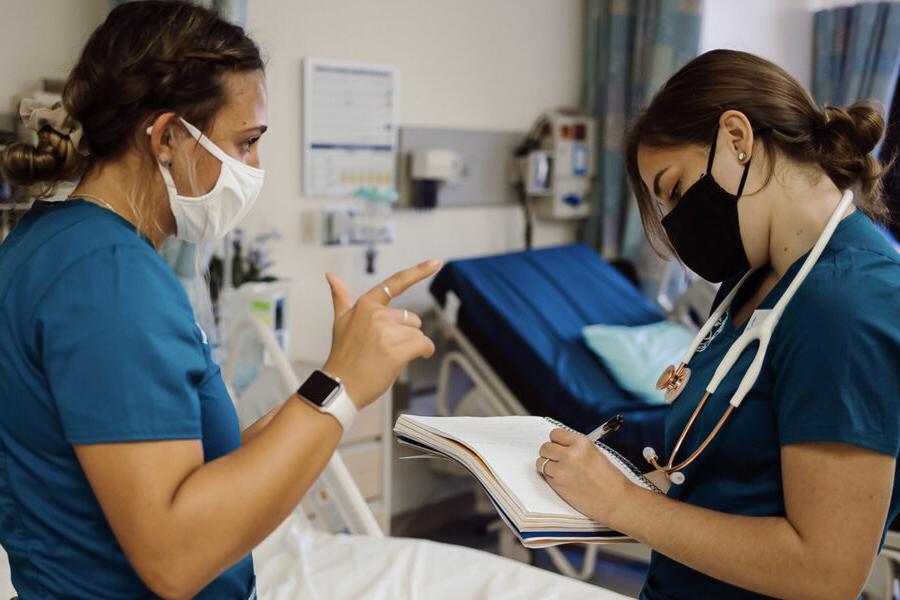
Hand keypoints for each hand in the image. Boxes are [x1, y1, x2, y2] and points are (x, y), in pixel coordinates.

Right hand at [323, 259, 441, 408]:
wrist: (340, 386)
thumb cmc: (343, 355)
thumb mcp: (340, 321)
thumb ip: (340, 297)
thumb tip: (330, 276)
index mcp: (365, 304)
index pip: (395, 283)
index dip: (418, 271)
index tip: (435, 262)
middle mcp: (376, 314)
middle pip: (411, 318)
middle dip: (404, 334)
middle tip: (382, 348)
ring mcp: (387, 332)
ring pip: (417, 333)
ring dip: (410, 346)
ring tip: (388, 357)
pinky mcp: (397, 350)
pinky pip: (424, 345)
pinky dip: (424, 352)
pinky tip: (408, 359)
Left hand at [536, 428, 632, 524]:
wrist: (616, 501)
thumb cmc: (610, 479)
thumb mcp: (595, 453)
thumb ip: (576, 447)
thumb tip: (561, 445)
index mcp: (581, 443)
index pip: (555, 434)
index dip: (557, 441)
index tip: (559, 445)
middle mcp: (570, 454)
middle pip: (545, 447)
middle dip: (550, 453)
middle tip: (557, 459)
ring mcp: (562, 470)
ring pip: (541, 462)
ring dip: (548, 466)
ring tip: (561, 472)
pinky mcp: (558, 485)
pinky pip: (545, 477)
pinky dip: (551, 478)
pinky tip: (564, 481)